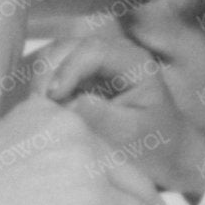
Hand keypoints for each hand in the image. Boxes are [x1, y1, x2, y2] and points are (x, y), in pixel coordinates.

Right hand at [0, 95, 172, 204]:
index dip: (110, 177)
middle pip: (122, 167)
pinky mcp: (98, 198)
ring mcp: (87, 160)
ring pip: (140, 192)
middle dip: (139, 200)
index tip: (119, 201)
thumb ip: (32, 173)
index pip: (92, 145)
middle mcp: (71, 126)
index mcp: (42, 112)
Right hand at [36, 28, 204, 198]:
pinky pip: (54, 73)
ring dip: (42, 80)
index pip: (93, 50)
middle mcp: (114, 53)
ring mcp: (95, 63)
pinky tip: (43, 110)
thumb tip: (72, 103)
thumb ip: (103, 117)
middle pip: (68, 47)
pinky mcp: (82, 78)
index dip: (68, 70)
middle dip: (49, 73)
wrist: (166, 156)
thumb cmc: (156, 147)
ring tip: (39, 109)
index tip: (52, 98)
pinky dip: (44, 88)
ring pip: (55, 57)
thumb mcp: (132, 135)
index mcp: (134, 61)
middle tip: (38, 106)